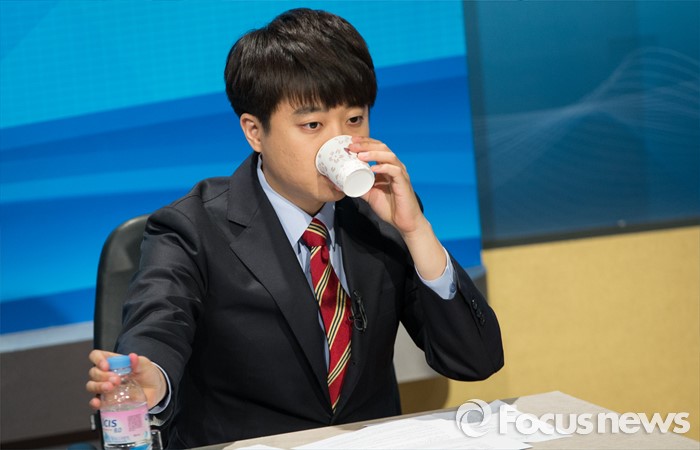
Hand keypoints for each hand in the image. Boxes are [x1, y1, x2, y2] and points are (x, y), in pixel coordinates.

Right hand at [86, 350, 166, 409]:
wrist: (155, 389)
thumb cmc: (147, 374)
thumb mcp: (145, 365)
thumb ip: (138, 361)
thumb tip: (132, 356)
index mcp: (113, 362)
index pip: (96, 356)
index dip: (97, 359)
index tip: (106, 366)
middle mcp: (106, 374)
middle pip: (94, 372)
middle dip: (103, 375)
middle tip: (116, 379)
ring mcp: (106, 388)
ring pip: (91, 386)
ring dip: (98, 386)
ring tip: (110, 388)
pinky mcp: (108, 401)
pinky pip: (96, 402)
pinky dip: (94, 403)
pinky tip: (98, 403)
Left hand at [351, 136, 446, 279]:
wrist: (404, 222)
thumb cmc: (390, 208)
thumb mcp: (369, 195)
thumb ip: (359, 187)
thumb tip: (342, 183)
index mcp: (387, 168)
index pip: (377, 148)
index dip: (365, 143)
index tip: (351, 141)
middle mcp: (395, 167)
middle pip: (382, 148)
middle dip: (367, 144)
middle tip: (353, 145)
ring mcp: (400, 174)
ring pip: (389, 156)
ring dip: (374, 154)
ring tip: (360, 155)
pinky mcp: (404, 183)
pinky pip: (395, 171)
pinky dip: (384, 168)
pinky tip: (373, 169)